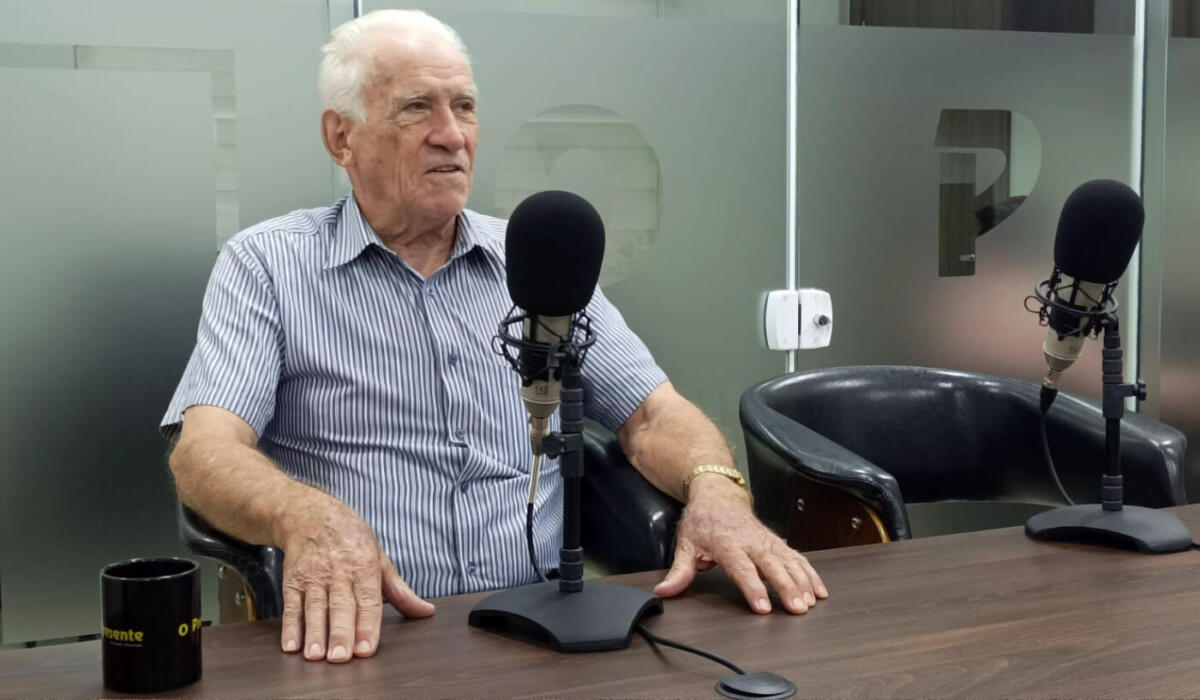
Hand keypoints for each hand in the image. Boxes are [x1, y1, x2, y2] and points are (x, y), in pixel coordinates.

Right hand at [277, 498, 434, 661]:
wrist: (310, 515)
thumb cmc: (351, 540)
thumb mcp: (379, 559)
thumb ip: (400, 591)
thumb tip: (426, 612)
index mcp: (364, 568)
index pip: (368, 601)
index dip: (367, 626)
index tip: (366, 650)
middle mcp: (338, 572)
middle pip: (340, 607)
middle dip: (340, 633)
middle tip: (340, 658)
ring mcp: (313, 576)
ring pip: (315, 608)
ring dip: (314, 633)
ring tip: (315, 656)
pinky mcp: (292, 580)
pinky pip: (291, 605)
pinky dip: (290, 626)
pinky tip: (291, 645)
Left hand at [654, 474, 827, 613]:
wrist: (718, 495)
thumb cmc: (703, 521)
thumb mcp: (685, 544)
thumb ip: (679, 571)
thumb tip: (664, 591)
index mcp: (727, 543)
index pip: (742, 569)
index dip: (753, 588)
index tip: (763, 607)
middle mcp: (751, 541)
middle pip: (773, 566)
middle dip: (787, 587)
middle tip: (798, 608)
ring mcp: (767, 541)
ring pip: (790, 561)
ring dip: (803, 581)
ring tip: (811, 602)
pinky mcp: (777, 542)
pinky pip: (797, 557)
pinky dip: (810, 573)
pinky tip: (819, 590)